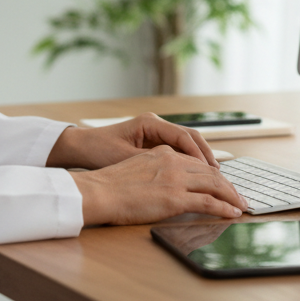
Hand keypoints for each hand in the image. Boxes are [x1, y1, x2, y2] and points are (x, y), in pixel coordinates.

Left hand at [47, 112, 217, 169]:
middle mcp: (155, 124)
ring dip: (199, 159)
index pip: (184, 136)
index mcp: (150, 123)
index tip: (212, 171)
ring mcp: (154, 132)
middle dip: (206, 155)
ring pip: (185, 144)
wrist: (79, 147)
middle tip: (220, 175)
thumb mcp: (125, 159)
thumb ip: (152, 163)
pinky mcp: (151, 142)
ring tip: (214, 177)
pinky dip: (188, 162)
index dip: (200, 154)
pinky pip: (176, 150)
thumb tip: (179, 174)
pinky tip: (195, 176)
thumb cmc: (98, 151)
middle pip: (190, 137)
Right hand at [72, 145, 246, 224]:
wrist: (99, 192)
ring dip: (231, 196)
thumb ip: (153, 170)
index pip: (195, 162)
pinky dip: (224, 207)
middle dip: (227, 184)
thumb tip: (163, 183)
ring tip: (240, 204)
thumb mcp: (134, 167)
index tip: (220, 182)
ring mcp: (176, 180)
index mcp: (162, 153)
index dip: (211, 173)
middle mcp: (172, 162)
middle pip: (210, 172)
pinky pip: (209, 202)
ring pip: (214, 184)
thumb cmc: (109, 185)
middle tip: (237, 195)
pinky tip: (232, 212)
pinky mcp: (176, 198)